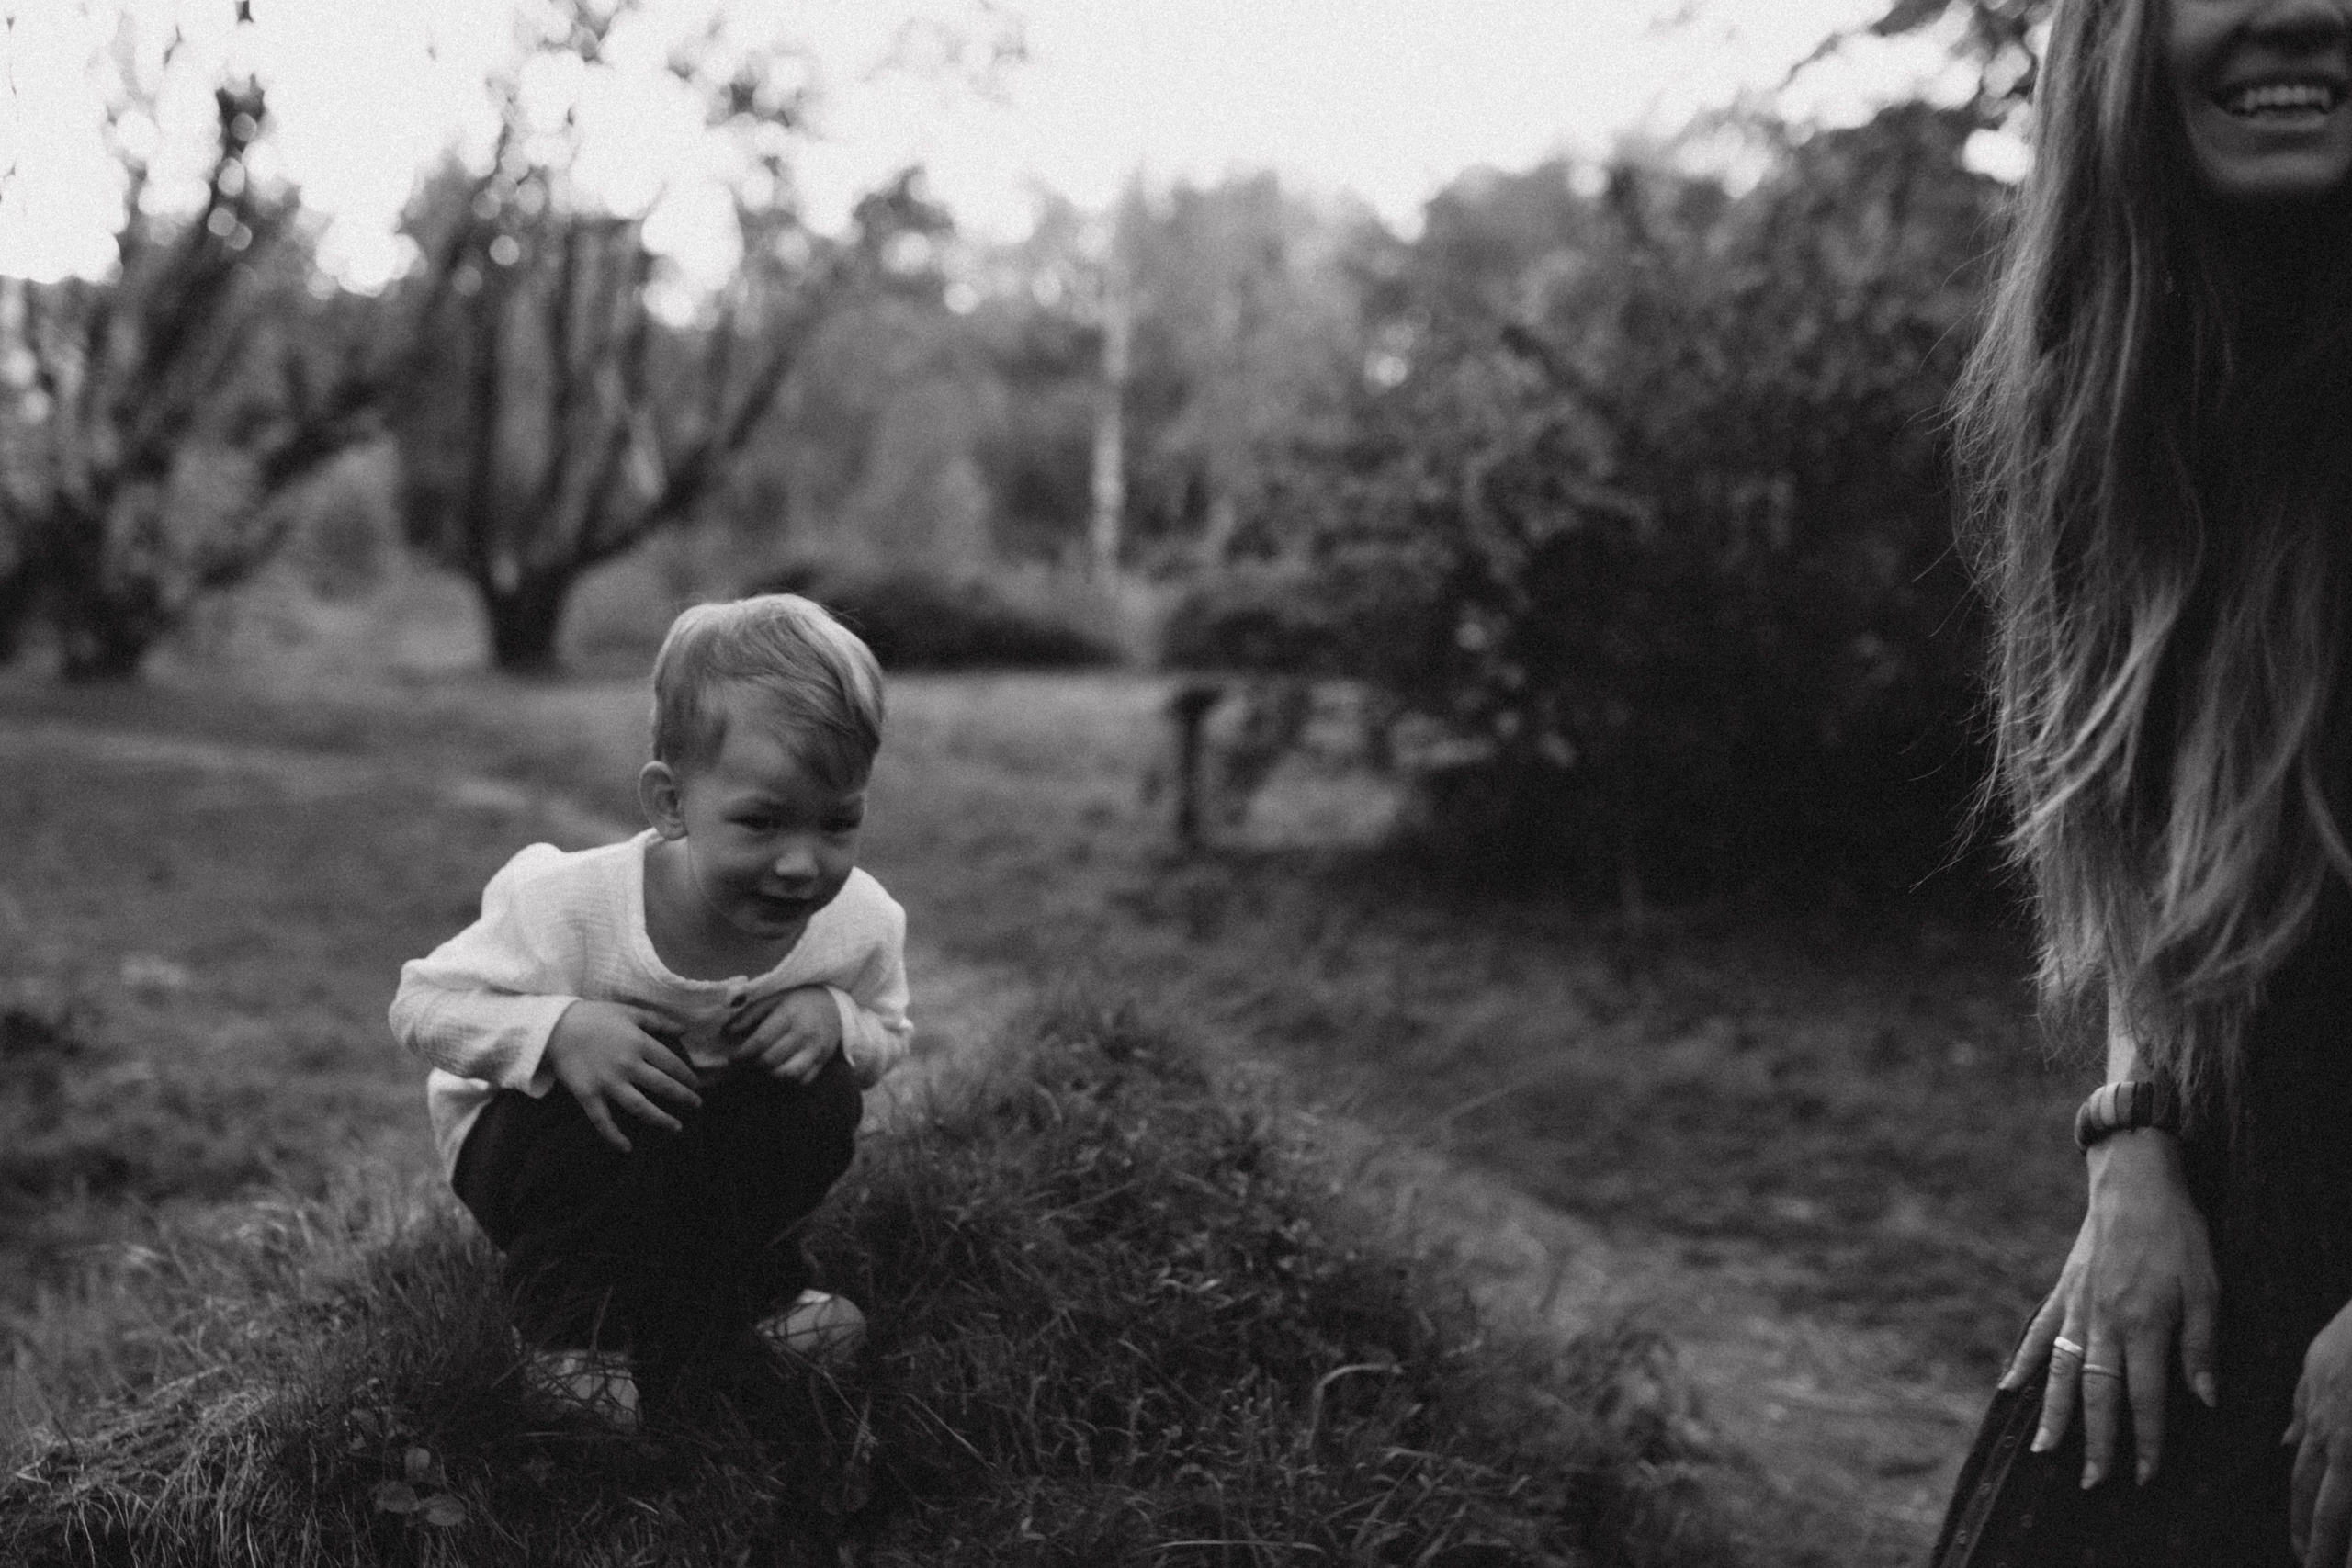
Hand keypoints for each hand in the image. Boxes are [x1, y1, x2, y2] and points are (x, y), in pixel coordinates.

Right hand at [544, 1000, 701, 1151]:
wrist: (555, 1026)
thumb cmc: (595, 1017)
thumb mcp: (630, 1012)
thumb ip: (658, 1022)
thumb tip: (684, 1030)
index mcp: (639, 1043)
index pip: (671, 1064)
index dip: (687, 1076)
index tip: (696, 1084)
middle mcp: (627, 1065)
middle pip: (662, 1086)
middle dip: (683, 1098)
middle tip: (697, 1106)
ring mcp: (608, 1082)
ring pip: (639, 1107)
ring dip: (660, 1120)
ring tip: (676, 1128)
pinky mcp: (588, 1095)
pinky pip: (602, 1120)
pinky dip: (614, 1136)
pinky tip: (627, 1148)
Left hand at [725, 986, 841, 1083]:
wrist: (833, 1003)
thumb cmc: (797, 1000)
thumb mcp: (772, 999)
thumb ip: (748, 1015)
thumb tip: (726, 1034)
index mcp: (788, 1015)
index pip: (760, 1041)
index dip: (742, 1054)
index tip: (732, 1058)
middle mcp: (804, 1034)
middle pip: (770, 1061)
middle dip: (751, 1065)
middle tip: (744, 1064)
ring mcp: (816, 1049)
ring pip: (787, 1075)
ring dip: (769, 1075)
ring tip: (761, 1068)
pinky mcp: (823, 1061)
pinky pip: (802, 1080)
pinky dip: (787, 1080)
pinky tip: (779, 1070)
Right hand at [2000, 1129, 2217, 1488]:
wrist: (2134, 1180)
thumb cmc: (2179, 1234)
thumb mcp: (2208, 1288)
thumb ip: (2201, 1346)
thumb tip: (2203, 1399)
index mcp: (2144, 1323)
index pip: (2146, 1397)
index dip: (2147, 1440)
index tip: (2145, 1475)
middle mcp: (2104, 1321)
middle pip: (2097, 1393)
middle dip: (2096, 1442)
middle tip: (2091, 1482)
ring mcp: (2077, 1306)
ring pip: (2062, 1371)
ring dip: (2054, 1414)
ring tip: (2044, 1451)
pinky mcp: (2063, 1290)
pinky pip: (2039, 1331)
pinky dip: (2024, 1361)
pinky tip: (2009, 1388)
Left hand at [2290, 1302, 2351, 1563]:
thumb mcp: (2315, 1368)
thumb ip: (2302, 1408)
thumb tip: (2289, 1442)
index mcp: (2319, 1423)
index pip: (2303, 1484)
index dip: (2301, 1520)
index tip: (2301, 1549)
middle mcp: (2340, 1439)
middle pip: (2327, 1505)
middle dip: (2320, 1543)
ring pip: (2347, 1502)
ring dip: (2344, 1538)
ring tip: (2340, 1567)